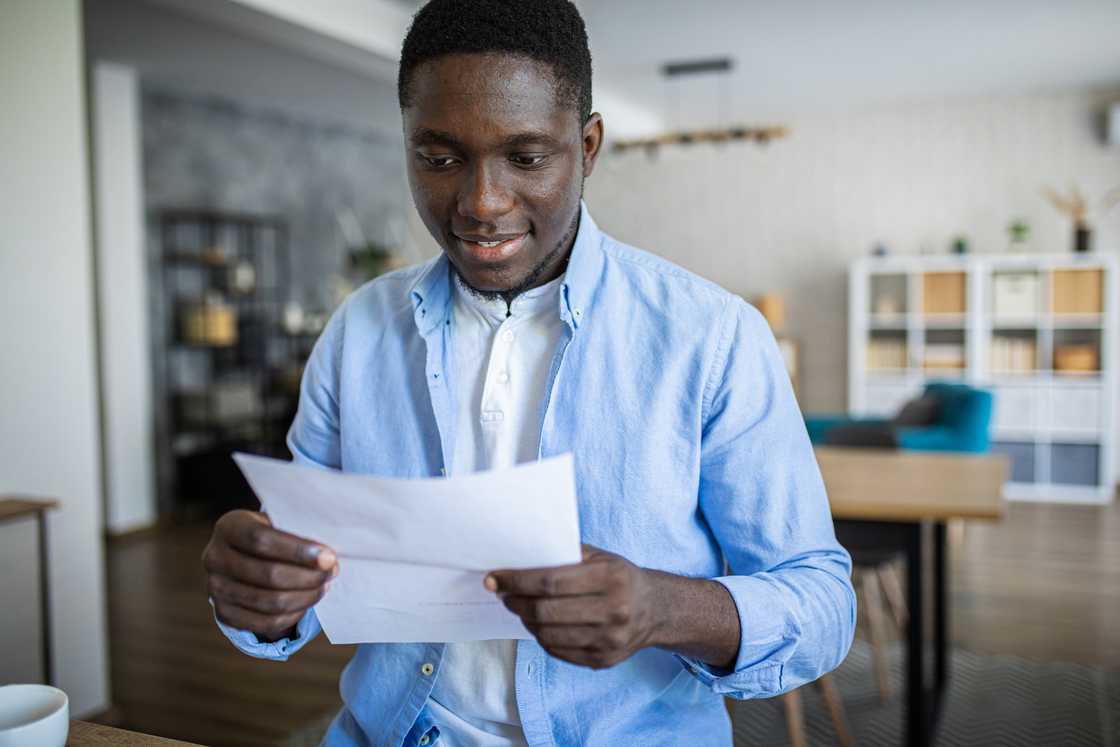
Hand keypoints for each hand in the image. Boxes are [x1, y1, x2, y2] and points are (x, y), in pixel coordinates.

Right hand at [202, 510, 337, 641]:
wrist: (246, 554)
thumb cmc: (273, 533)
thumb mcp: (279, 522)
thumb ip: (298, 531)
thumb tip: (328, 554)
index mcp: (228, 526)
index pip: (261, 540)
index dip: (297, 550)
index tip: (328, 556)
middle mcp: (214, 557)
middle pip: (268, 574)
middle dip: (308, 576)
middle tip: (333, 571)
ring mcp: (215, 588)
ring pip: (269, 602)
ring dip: (305, 596)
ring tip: (324, 585)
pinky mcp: (223, 613)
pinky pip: (265, 622)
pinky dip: (293, 615)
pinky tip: (308, 601)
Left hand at [486, 545, 665, 669]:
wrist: (656, 610)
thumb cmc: (620, 577)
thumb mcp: (600, 557)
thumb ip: (565, 554)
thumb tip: (518, 558)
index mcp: (611, 577)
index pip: (551, 581)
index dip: (517, 580)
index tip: (495, 578)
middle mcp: (613, 610)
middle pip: (546, 611)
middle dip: (515, 602)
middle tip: (504, 594)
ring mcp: (609, 640)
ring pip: (548, 635)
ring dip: (525, 621)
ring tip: (520, 608)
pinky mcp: (603, 660)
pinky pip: (558, 651)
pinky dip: (541, 637)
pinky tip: (539, 624)